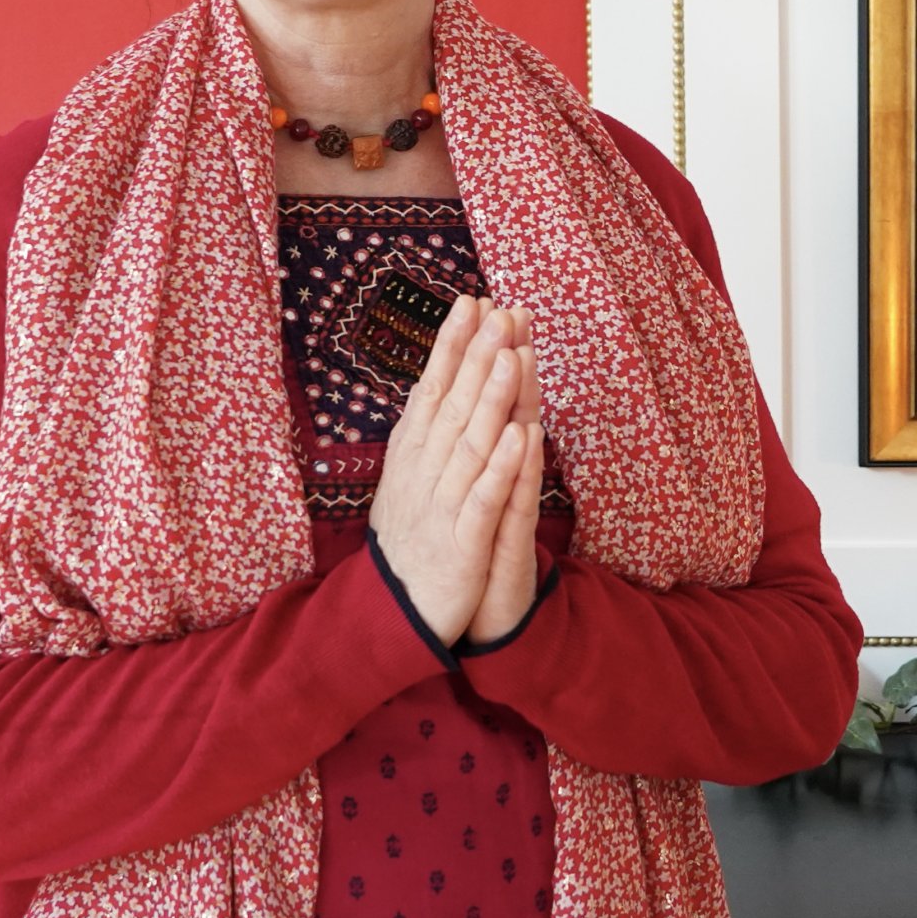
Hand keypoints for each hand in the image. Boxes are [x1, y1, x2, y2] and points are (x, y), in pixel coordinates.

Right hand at [366, 295, 532, 647]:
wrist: (396, 618)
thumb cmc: (413, 541)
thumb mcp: (410, 480)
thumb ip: (424, 432)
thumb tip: (433, 377)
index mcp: (412, 456)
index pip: (432, 388)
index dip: (452, 345)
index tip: (472, 300)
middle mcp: (423, 474)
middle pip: (453, 406)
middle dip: (476, 356)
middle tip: (499, 309)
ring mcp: (442, 507)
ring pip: (469, 444)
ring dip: (491, 398)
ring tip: (511, 354)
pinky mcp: (463, 544)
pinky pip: (484, 499)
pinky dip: (501, 467)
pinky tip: (520, 435)